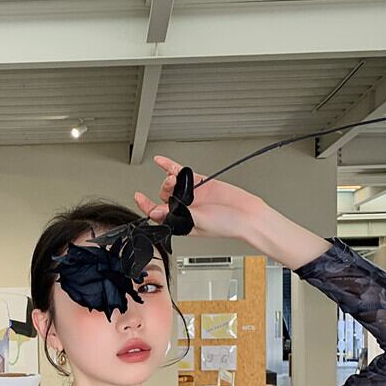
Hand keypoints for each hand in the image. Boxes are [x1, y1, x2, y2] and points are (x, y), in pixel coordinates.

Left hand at [134, 154, 265, 241]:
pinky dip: (170, 166)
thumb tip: (156, 212)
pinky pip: (182, 173)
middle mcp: (185, 209)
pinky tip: (161, 161)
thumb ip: (176, 216)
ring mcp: (192, 195)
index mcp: (182, 222)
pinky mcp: (200, 183)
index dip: (146, 207)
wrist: (247, 213)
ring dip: (169, 180)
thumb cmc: (226, 224)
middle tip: (171, 186)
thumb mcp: (197, 224)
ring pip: (172, 185)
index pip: (158, 215)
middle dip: (164, 191)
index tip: (138, 197)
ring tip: (175, 178)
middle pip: (164, 197)